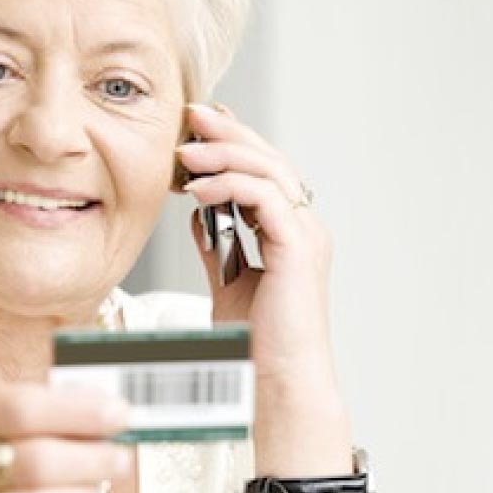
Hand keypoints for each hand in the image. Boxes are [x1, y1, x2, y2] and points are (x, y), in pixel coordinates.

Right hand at [0, 384, 130, 492]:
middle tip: (121, 456)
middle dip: (91, 458)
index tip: (121, 411)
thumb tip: (110, 405)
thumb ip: (51, 407)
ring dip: (84, 490)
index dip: (78, 410)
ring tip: (100, 479)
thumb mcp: (4, 416)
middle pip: (37, 462)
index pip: (22, 409)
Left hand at [179, 103, 352, 476]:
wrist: (275, 379)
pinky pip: (264, 198)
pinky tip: (197, 187)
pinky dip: (229, 185)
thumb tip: (200, 214)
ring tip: (186, 150)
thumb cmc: (255, 339)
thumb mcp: (229, 281)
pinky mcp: (298, 247)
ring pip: (269, 170)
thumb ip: (219, 246)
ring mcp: (306, 234)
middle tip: (193, 114)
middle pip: (269, 159)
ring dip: (224, 153)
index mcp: (291, 231)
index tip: (199, 126)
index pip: (264, 170)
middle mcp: (304, 226)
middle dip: (229, 133)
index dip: (234, 142)